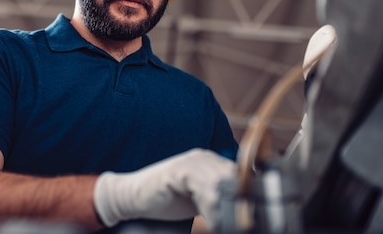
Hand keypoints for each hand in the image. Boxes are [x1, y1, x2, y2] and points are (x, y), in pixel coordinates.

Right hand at [93, 148, 235, 229]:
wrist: (135, 197)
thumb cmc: (168, 199)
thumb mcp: (202, 199)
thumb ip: (220, 198)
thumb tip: (245, 211)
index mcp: (213, 161)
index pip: (243, 176)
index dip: (246, 198)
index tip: (246, 219)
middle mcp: (205, 157)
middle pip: (235, 180)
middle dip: (238, 205)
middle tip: (237, 225)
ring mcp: (191, 161)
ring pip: (222, 184)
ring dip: (225, 209)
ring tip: (220, 225)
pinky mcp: (178, 170)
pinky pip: (203, 188)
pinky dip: (211, 208)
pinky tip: (210, 221)